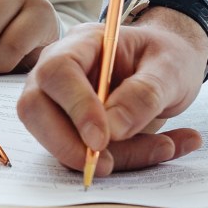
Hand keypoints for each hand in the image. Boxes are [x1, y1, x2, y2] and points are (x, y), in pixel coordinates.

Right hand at [16, 8, 207, 176]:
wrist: (172, 67)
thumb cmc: (167, 57)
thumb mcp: (171, 67)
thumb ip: (145, 93)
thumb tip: (113, 129)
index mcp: (83, 43)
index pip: (58, 70)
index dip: (74, 106)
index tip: (102, 139)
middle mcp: (61, 72)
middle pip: (35, 108)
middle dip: (67, 144)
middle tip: (107, 164)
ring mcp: (61, 103)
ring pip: (56, 141)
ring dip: (107, 157)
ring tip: (164, 146)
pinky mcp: (72, 131)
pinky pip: (82, 156)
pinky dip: (122, 161)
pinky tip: (164, 146)